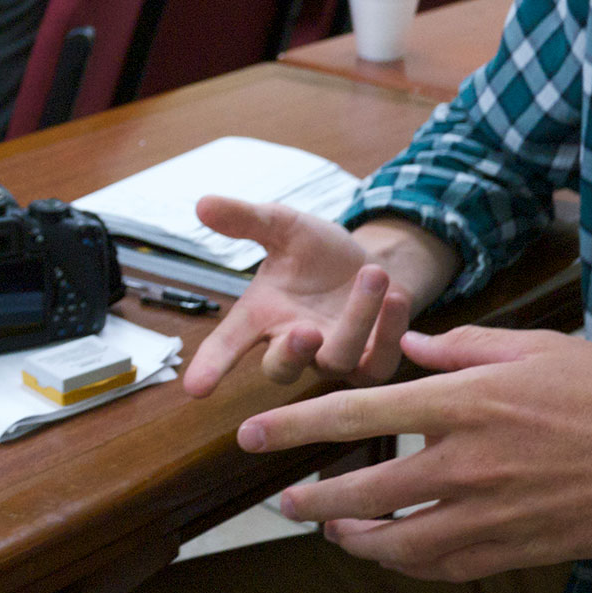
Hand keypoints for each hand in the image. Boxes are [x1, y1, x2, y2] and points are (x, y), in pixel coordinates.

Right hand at [182, 198, 410, 395]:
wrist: (371, 263)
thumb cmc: (317, 253)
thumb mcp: (282, 226)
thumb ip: (245, 219)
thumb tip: (202, 203)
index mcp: (261, 318)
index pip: (227, 346)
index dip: (210, 366)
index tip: (195, 388)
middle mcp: (294, 345)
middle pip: (280, 369)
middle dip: (290, 354)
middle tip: (306, 331)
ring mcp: (334, 359)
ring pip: (338, 359)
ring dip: (358, 319)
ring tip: (373, 274)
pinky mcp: (373, 364)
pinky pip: (380, 362)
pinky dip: (390, 331)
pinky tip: (396, 297)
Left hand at [240, 327, 591, 581]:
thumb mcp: (537, 346)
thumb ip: (462, 347)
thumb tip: (407, 346)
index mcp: (465, 400)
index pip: (355, 413)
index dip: (293, 426)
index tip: (248, 433)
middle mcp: (467, 461)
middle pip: (362, 489)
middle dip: (310, 500)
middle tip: (282, 500)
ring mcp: (493, 513)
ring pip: (398, 542)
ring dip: (355, 540)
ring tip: (333, 531)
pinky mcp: (520, 549)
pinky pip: (445, 566)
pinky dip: (410, 563)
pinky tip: (398, 552)